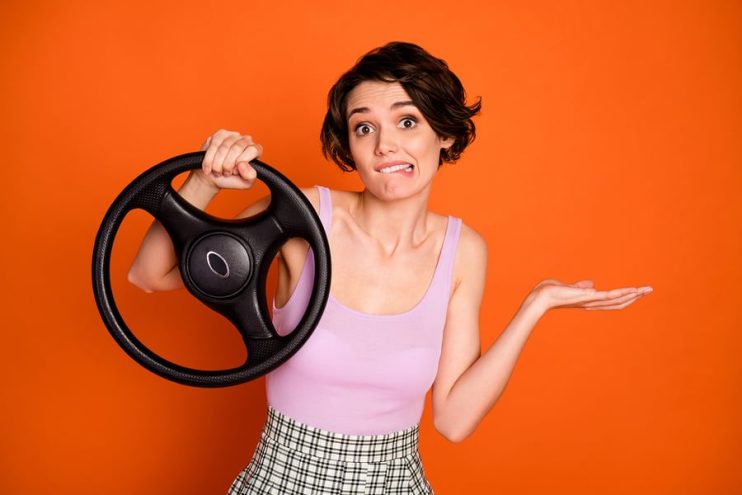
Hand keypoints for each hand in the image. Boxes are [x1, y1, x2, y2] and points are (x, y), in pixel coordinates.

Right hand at [191, 129, 262, 190]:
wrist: (213, 177)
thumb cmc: (231, 179)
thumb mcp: (245, 183)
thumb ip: (250, 176)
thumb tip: (243, 164)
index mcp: (256, 150)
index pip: (252, 150)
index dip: (241, 161)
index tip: (235, 171)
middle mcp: (246, 140)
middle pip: (237, 148)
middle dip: (228, 164)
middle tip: (226, 173)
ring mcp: (233, 135)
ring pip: (223, 148)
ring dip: (218, 164)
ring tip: (218, 171)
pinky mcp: (220, 134)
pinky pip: (213, 145)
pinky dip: (209, 160)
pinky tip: (209, 167)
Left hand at [526, 279, 652, 314]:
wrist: (540, 296)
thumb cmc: (550, 292)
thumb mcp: (569, 287)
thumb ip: (581, 286)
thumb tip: (591, 284)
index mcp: (589, 301)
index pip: (611, 301)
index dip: (624, 297)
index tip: (637, 292)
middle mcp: (592, 303)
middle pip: (618, 302)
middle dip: (634, 297)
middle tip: (649, 290)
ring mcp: (591, 301)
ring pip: (617, 300)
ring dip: (633, 294)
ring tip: (646, 290)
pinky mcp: (588, 297)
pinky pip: (609, 296)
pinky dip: (622, 293)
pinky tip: (633, 290)